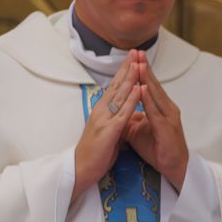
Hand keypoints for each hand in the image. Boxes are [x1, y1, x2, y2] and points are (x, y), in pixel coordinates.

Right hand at [73, 57, 138, 199]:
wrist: (81, 169)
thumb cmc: (96, 152)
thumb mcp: (108, 130)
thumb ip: (116, 118)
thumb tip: (125, 111)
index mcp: (102, 110)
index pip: (114, 86)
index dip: (124, 72)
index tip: (132, 57)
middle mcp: (101, 110)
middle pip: (116, 85)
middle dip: (127, 68)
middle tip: (136, 51)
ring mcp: (104, 119)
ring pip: (120, 95)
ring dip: (130, 78)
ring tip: (139, 63)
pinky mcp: (109, 130)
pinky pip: (123, 113)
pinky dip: (132, 100)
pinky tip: (140, 89)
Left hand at [125, 52, 189, 189]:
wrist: (173, 166)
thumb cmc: (157, 148)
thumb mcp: (139, 130)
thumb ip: (132, 117)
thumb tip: (120, 110)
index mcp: (160, 108)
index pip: (149, 86)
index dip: (141, 71)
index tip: (134, 57)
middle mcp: (167, 108)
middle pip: (153, 85)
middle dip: (145, 68)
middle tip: (138, 52)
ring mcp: (168, 117)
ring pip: (155, 94)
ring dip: (147, 79)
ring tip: (139, 64)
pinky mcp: (167, 127)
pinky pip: (155, 111)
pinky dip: (148, 99)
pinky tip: (143, 89)